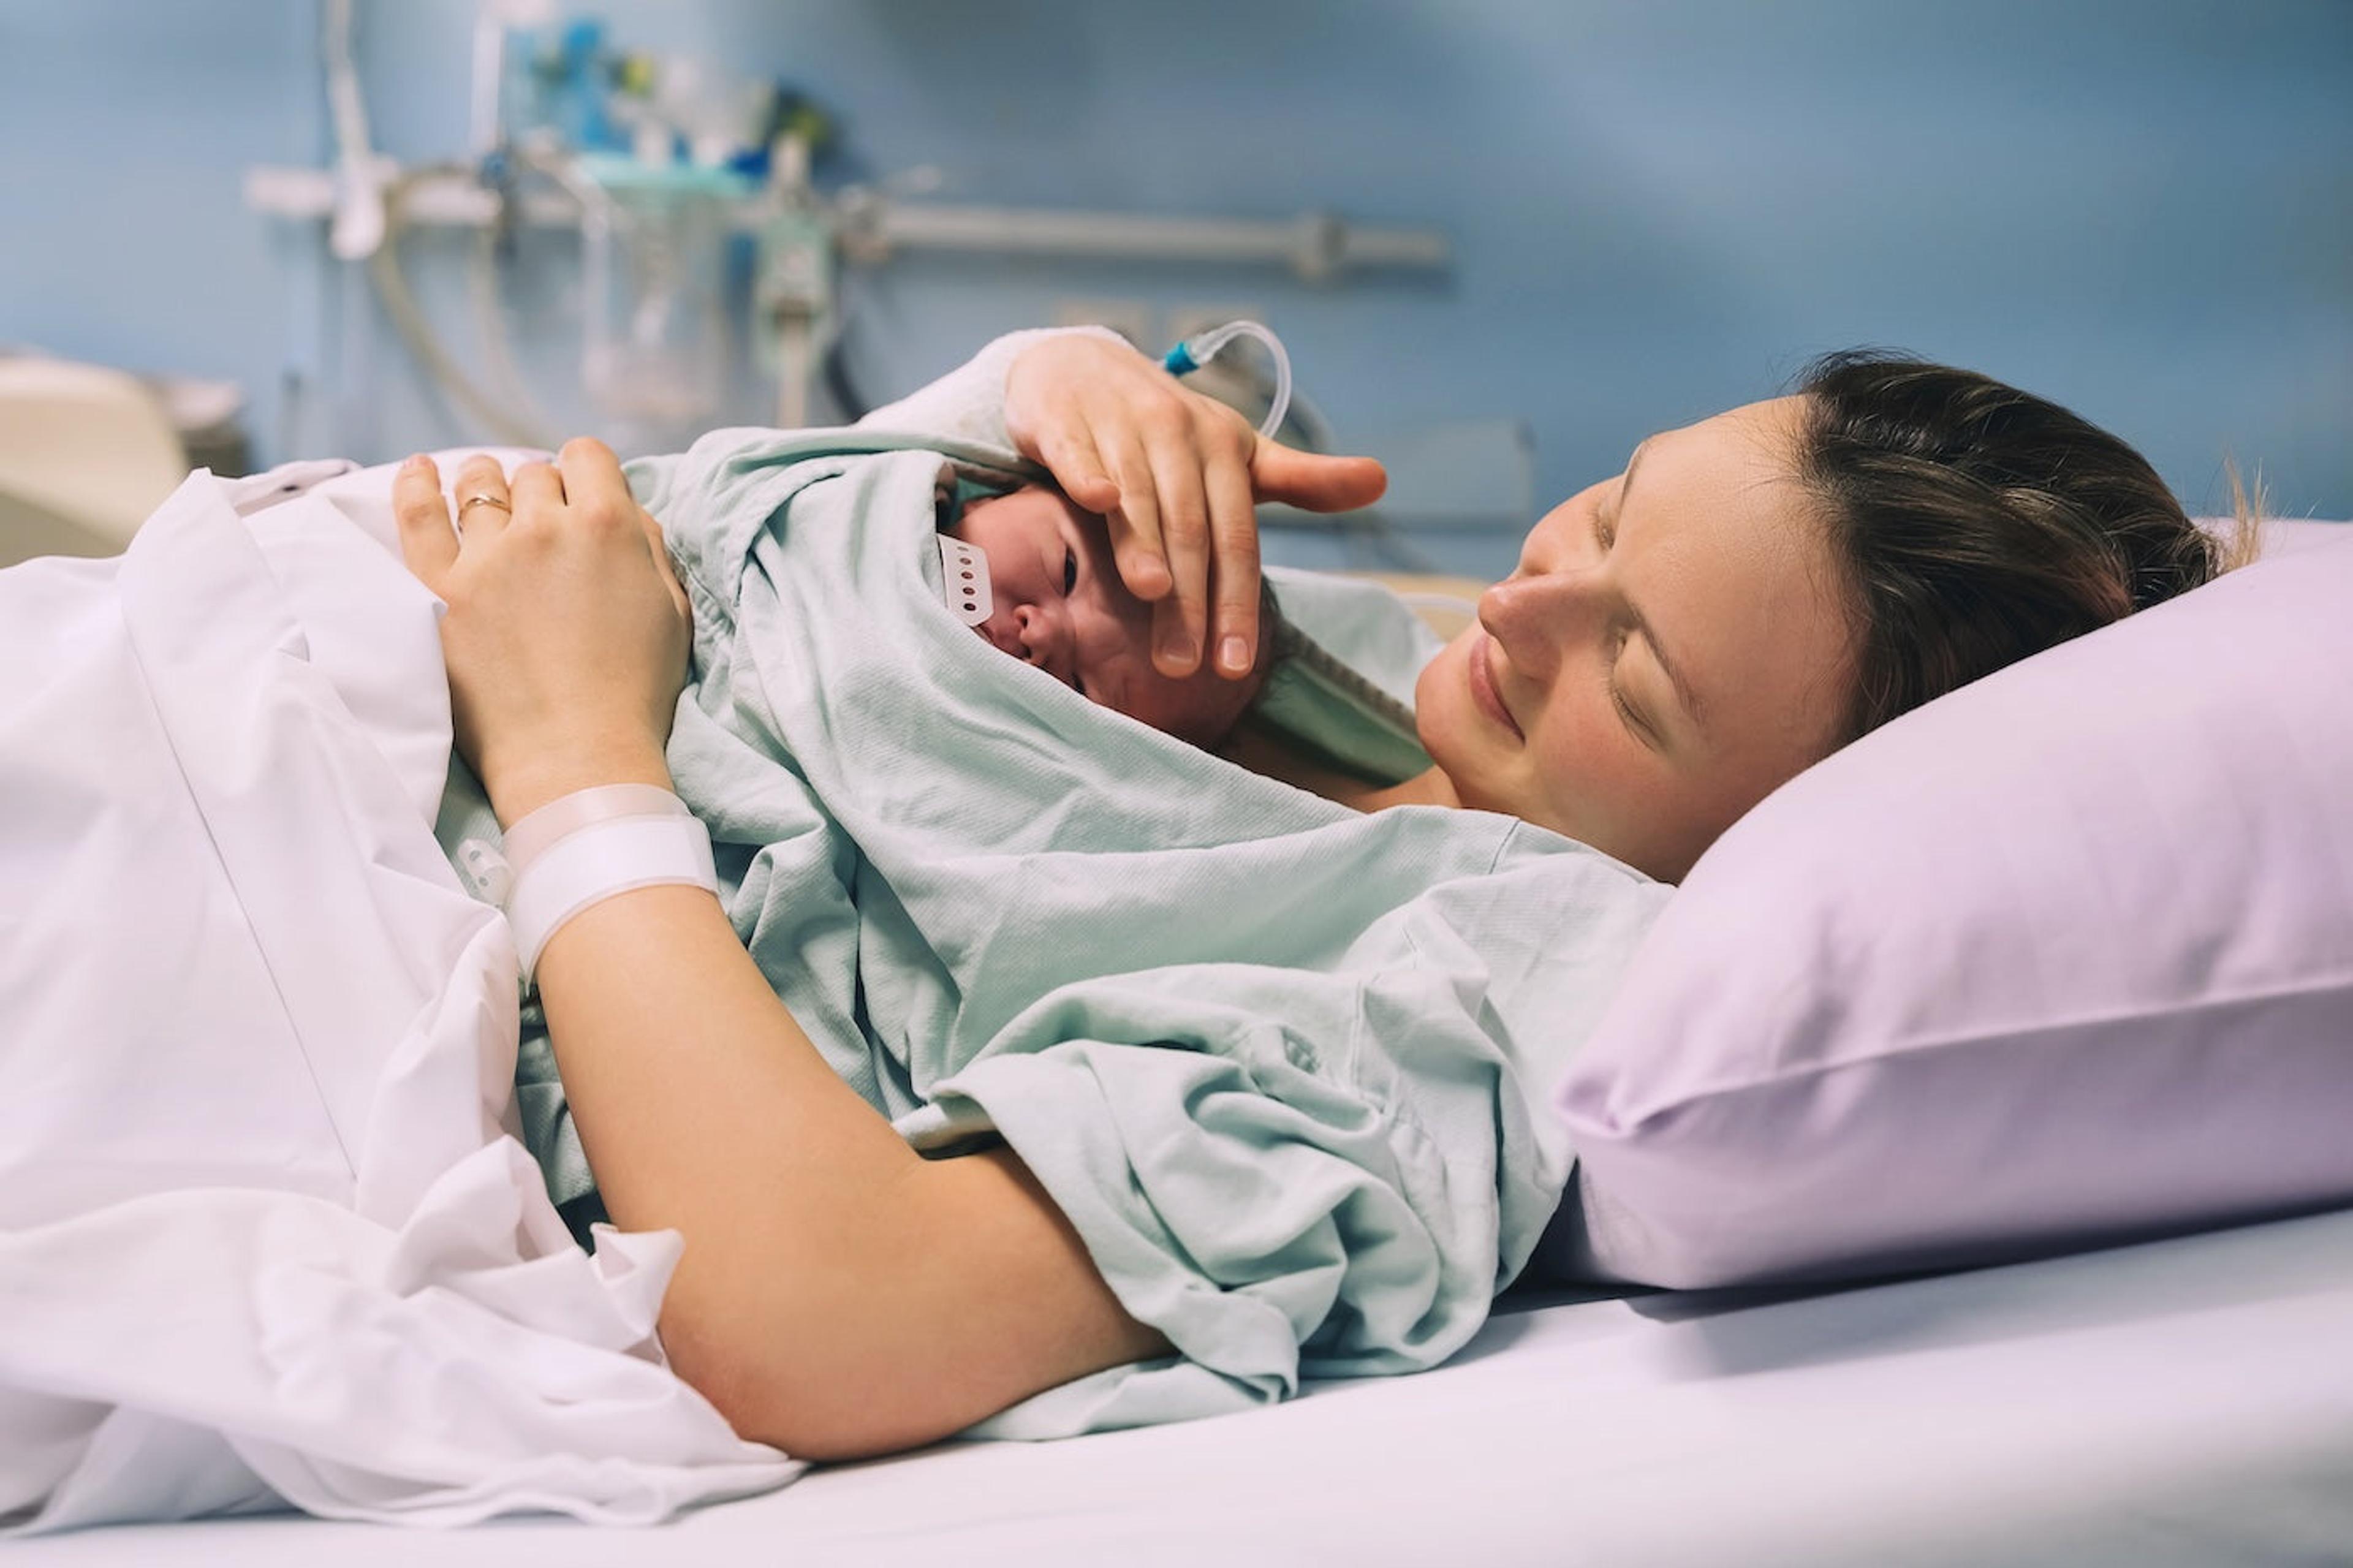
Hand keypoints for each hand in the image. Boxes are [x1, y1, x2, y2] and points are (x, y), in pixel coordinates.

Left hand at [393, 440, 690, 825]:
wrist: (577, 758)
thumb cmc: (635, 693)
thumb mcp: (672, 612)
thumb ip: (648, 547)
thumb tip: (622, 509)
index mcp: (608, 526)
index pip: (588, 457)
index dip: (586, 473)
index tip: (581, 495)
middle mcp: (544, 527)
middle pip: (534, 475)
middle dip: (540, 490)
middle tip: (541, 521)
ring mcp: (485, 557)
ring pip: (479, 486)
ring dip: (486, 483)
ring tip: (483, 488)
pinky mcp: (437, 589)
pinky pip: (416, 514)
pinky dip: (415, 484)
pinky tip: (418, 470)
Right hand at [1004, 333, 1386, 679]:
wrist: (1084, 363)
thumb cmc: (1169, 428)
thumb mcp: (1237, 452)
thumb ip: (1301, 480)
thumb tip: (1380, 481)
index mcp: (1225, 449)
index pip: (1238, 538)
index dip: (1238, 601)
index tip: (1236, 667)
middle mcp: (1177, 434)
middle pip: (1189, 529)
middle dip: (1188, 599)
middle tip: (1183, 666)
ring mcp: (1119, 425)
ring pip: (1138, 496)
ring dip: (1144, 544)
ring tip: (1152, 597)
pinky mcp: (1066, 420)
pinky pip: (1078, 452)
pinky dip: (1088, 473)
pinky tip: (1096, 501)